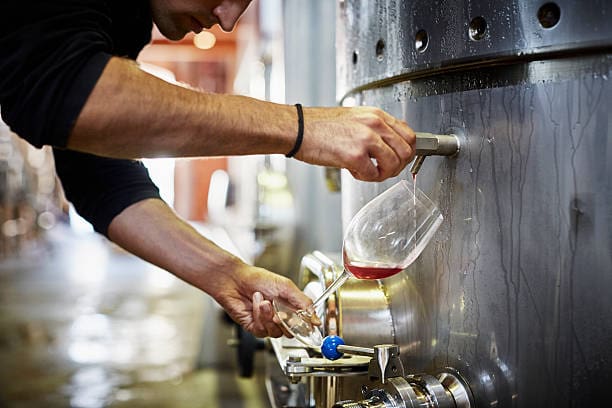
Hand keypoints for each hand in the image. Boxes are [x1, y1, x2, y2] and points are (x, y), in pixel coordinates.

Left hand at [213, 264, 313, 337]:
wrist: (236, 280)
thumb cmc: (258, 279)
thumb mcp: (286, 287)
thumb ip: (303, 302)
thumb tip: (315, 317)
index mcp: (290, 307)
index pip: (304, 323)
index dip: (305, 325)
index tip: (306, 323)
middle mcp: (280, 317)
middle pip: (291, 332)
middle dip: (286, 322)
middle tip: (281, 313)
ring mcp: (267, 323)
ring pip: (276, 332)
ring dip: (269, 316)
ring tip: (264, 302)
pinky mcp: (255, 327)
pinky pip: (262, 330)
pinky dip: (259, 316)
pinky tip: (256, 303)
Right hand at [296, 106, 415, 181]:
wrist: (297, 129)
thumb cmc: (319, 126)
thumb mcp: (354, 118)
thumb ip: (374, 128)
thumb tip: (389, 144)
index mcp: (375, 115)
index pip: (408, 134)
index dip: (407, 151)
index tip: (399, 159)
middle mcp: (374, 124)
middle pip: (406, 151)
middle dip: (397, 166)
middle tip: (384, 170)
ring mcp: (366, 139)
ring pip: (393, 164)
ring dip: (383, 173)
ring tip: (368, 171)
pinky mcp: (355, 156)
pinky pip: (373, 174)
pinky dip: (365, 177)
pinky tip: (353, 171)